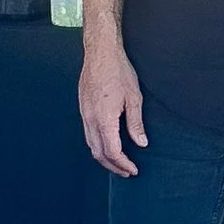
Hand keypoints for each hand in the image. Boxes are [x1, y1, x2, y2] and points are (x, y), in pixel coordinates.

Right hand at [78, 41, 146, 177]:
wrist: (100, 52)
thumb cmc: (119, 71)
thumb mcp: (134, 98)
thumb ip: (136, 124)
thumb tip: (141, 144)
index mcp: (104, 119)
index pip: (112, 151)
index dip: (123, 164)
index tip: (134, 170)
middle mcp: (90, 119)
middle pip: (98, 153)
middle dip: (112, 166)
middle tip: (127, 171)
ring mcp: (84, 114)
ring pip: (90, 144)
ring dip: (104, 157)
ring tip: (118, 162)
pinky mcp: (83, 108)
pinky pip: (88, 134)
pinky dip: (97, 145)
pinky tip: (107, 144)